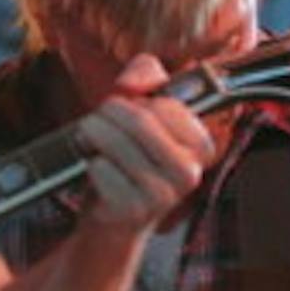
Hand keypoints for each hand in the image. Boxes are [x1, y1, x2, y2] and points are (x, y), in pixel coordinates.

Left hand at [74, 55, 216, 236]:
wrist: (112, 216)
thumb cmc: (128, 156)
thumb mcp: (142, 107)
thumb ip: (146, 74)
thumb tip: (132, 84)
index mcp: (201, 146)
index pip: (167, 106)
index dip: (136, 103)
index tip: (126, 112)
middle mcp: (189, 173)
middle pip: (139, 121)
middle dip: (107, 114)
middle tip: (95, 122)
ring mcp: (163, 195)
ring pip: (116, 143)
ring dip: (92, 135)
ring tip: (89, 140)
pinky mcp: (134, 210)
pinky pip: (100, 168)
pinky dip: (89, 164)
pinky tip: (95, 171)